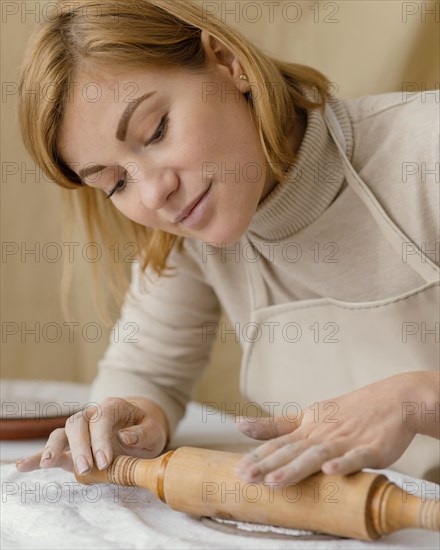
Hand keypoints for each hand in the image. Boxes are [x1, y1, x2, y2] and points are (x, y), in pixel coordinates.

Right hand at [15, 397, 167, 474]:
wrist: (140, 429)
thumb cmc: (146, 429)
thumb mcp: (154, 430)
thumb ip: (143, 433)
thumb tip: (125, 437)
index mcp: (113, 407)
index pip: (102, 419)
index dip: (101, 439)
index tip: (105, 461)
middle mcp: (92, 415)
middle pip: (77, 424)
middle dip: (80, 446)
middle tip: (86, 469)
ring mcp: (80, 431)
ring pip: (61, 433)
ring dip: (54, 448)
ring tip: (47, 464)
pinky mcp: (72, 447)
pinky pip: (53, 449)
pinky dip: (37, 457)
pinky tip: (22, 466)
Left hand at [235, 374, 416, 484]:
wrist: (392, 401)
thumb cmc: (348, 412)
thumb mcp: (309, 416)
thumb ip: (277, 425)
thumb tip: (240, 424)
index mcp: (307, 427)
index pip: (278, 443)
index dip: (257, 456)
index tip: (238, 469)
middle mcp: (321, 434)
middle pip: (291, 451)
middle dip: (267, 465)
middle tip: (245, 477)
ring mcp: (345, 440)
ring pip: (316, 455)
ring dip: (295, 469)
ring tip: (275, 481)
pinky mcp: (370, 448)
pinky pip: (355, 457)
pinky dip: (343, 464)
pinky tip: (330, 471)